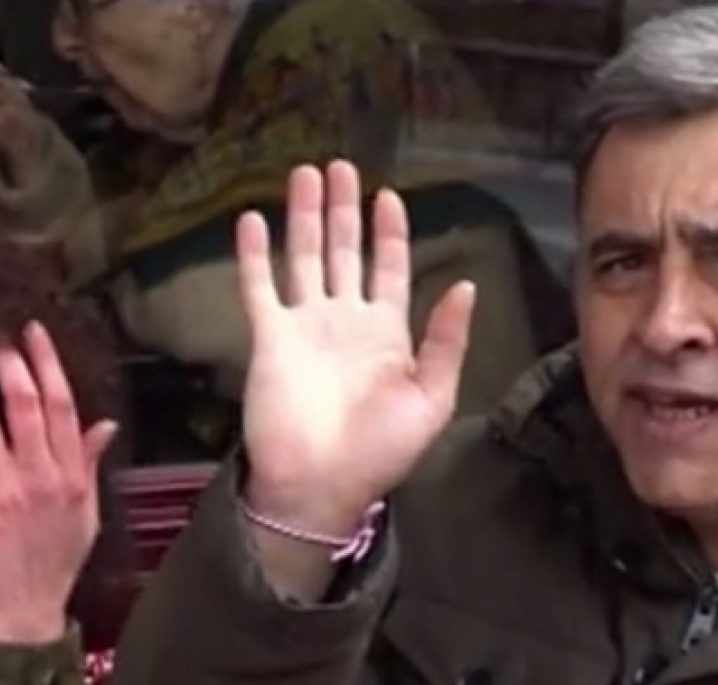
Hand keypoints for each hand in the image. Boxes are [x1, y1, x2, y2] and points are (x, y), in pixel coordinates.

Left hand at [0, 322, 117, 643]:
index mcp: (71, 476)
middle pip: (25, 405)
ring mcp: (4, 492)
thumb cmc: (54, 566)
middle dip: (8, 360)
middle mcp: (41, 477)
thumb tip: (103, 424)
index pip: (62, 406)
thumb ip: (89, 465)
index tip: (32, 331)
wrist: (24, 618)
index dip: (46, 364)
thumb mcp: (85, 515)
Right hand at [240, 161, 475, 537]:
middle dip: (344, 209)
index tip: (389, 196)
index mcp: (387, 334)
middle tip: (340, 165)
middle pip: (345, 252)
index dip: (390, 233)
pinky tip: (251, 220)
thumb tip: (465, 285)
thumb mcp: (432, 399)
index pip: (390, 269)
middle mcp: (345, 320)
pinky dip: (255, 254)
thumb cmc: (380, 450)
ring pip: (305, 258)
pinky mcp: (269, 337)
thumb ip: (445, 341)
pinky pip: (260, 287)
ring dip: (304, 216)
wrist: (321, 485)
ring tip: (303, 173)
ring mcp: (304, 326)